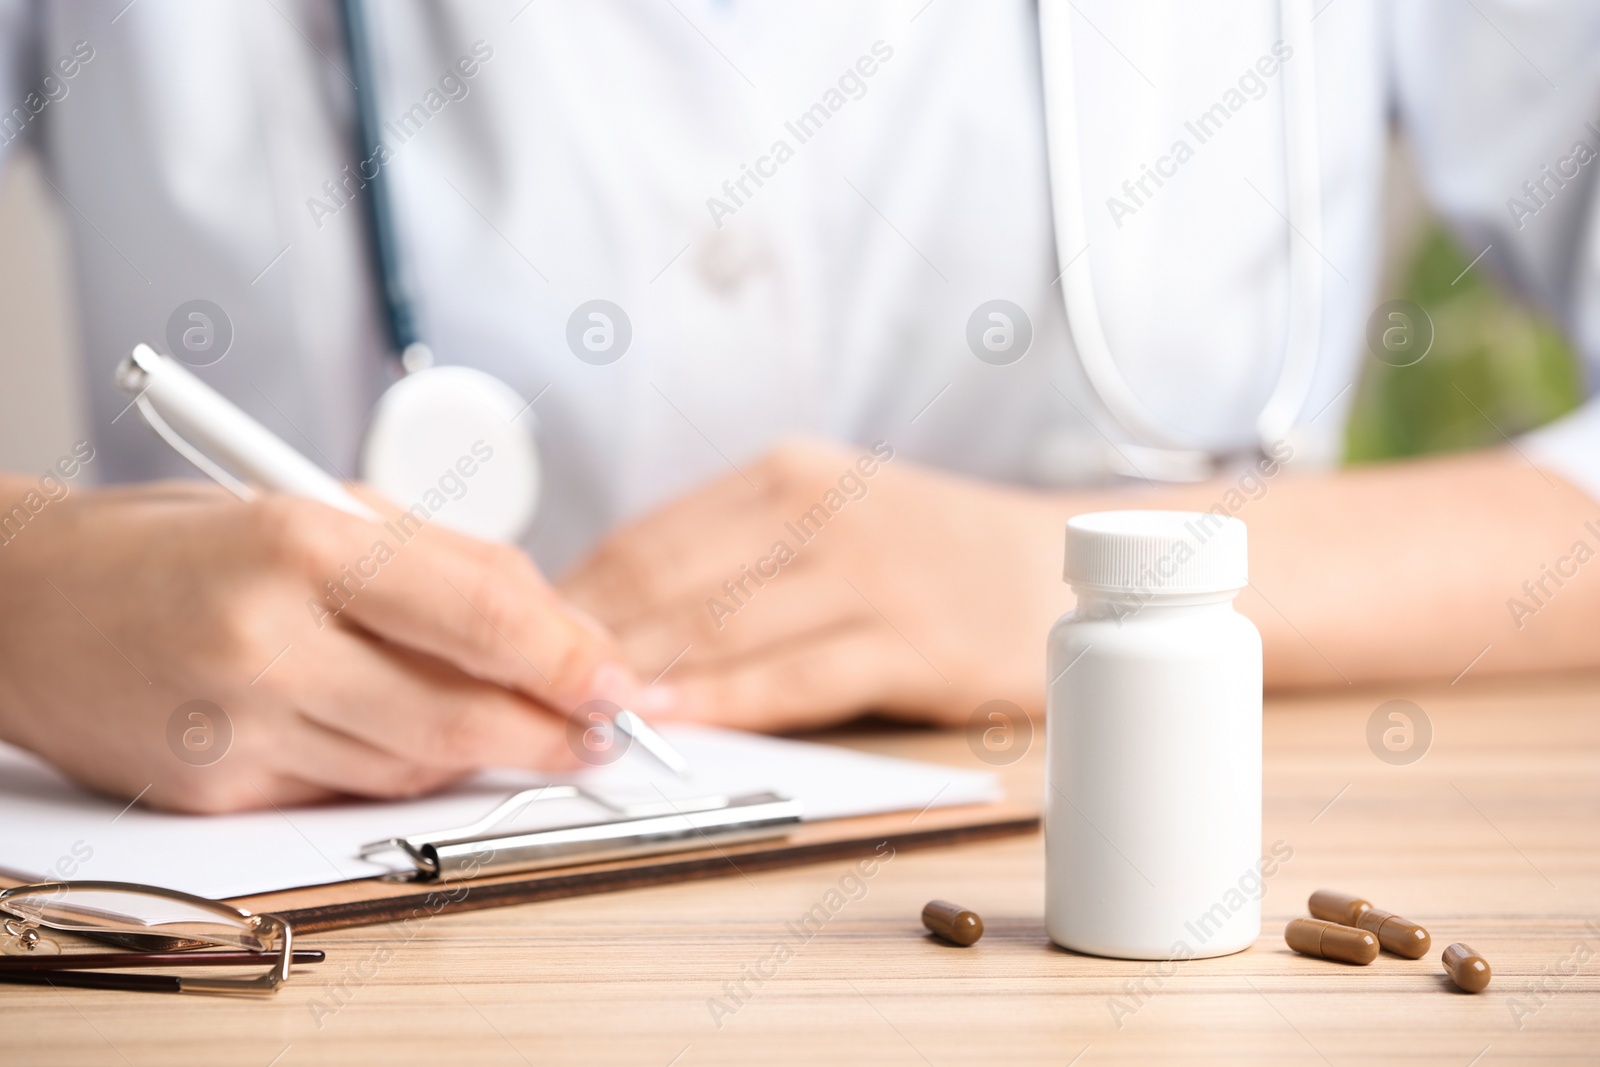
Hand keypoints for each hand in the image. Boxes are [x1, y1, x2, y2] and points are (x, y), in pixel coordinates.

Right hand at [0, 478, 641, 811]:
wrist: (27, 604)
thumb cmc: (179, 539)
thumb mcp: (317, 505)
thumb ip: (442, 561)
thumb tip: (555, 629)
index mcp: (300, 542)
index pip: (477, 615)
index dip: (568, 658)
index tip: (620, 681)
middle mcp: (268, 641)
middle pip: (457, 714)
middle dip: (550, 728)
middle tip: (604, 729)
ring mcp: (240, 727)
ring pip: (415, 765)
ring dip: (485, 751)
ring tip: (531, 727)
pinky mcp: (220, 791)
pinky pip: (355, 790)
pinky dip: (406, 769)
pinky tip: (424, 739)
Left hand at [561, 440, 1080, 731]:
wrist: (1057, 563)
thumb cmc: (926, 550)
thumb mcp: (827, 514)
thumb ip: (736, 553)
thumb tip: (619, 614)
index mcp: (787, 474)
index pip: (649, 538)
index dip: (575, 596)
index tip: (524, 641)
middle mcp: (822, 513)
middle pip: (672, 584)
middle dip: (592, 643)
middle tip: (530, 691)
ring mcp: (871, 577)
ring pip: (725, 630)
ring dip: (644, 676)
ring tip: (581, 712)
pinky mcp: (915, 644)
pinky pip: (800, 679)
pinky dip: (730, 702)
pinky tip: (681, 723)